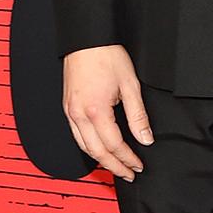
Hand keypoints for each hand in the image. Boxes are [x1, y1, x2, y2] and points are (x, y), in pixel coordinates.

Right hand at [62, 44, 152, 180]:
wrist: (86, 38)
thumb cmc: (106, 55)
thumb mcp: (130, 85)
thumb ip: (138, 115)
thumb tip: (145, 138)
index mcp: (96, 110)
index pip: (114, 145)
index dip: (128, 158)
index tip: (138, 165)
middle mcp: (79, 114)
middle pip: (97, 152)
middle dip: (114, 166)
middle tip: (128, 174)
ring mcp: (70, 111)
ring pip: (83, 146)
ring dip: (100, 160)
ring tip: (115, 166)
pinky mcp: (67, 106)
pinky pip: (76, 134)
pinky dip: (88, 147)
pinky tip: (98, 148)